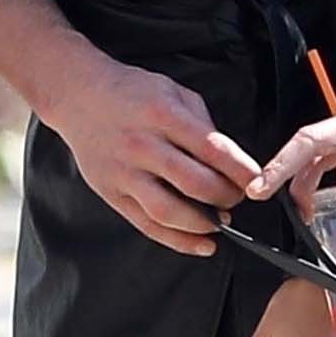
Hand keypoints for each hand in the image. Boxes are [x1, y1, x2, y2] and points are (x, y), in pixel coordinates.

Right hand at [41, 46, 261, 257]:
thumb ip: (203, 124)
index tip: (257, 181)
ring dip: (204, 224)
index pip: (212, 149)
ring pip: (169, 211)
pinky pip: (147, 225)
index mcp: (162, 115)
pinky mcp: (110, 192)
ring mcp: (123, 172)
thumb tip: (230, 161)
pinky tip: (201, 244)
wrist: (78, 95)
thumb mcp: (173, 91)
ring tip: (221, 222)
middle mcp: (142, 145)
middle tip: (238, 198)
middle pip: (194, 184)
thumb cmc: (131, 92)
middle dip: (226, 197)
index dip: (241, 170)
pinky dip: (178, 241)